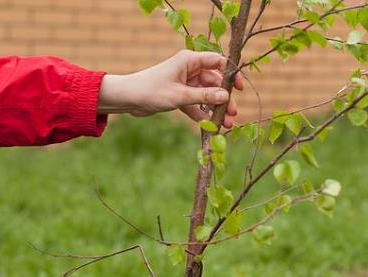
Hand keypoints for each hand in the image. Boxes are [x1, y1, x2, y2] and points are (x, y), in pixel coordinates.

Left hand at [97, 50, 242, 128]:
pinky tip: (211, 126)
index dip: (230, 74)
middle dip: (224, 98)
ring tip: (226, 123)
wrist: (128, 99)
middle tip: (232, 113)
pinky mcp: (180, 96)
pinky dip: (203, 114)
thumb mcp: (180, 95)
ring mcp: (185, 83)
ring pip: (206, 96)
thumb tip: (226, 97)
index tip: (239, 89)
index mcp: (190, 60)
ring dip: (215, 109)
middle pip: (214, 82)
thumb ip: (204, 97)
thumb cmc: (152, 90)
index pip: (217, 62)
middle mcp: (189, 70)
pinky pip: (196, 105)